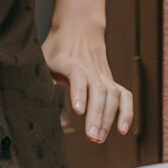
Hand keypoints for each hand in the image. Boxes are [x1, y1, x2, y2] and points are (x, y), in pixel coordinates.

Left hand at [43, 18, 135, 142]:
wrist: (78, 29)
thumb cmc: (56, 50)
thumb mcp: (42, 61)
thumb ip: (42, 82)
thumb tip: (40, 109)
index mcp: (68, 62)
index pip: (77, 74)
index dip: (79, 91)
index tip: (78, 109)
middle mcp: (89, 68)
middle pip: (98, 89)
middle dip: (97, 114)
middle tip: (92, 136)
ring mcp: (103, 74)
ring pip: (112, 94)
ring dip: (108, 118)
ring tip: (99, 137)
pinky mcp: (111, 81)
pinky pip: (124, 96)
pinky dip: (126, 112)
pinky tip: (123, 129)